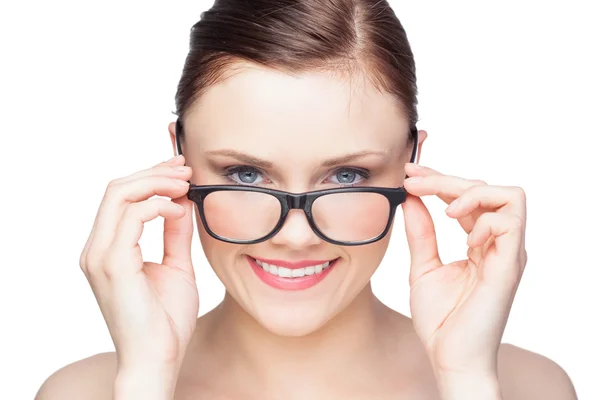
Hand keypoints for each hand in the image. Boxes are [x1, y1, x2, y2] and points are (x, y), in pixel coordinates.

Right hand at [79, 155, 198, 375]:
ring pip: (119, 195)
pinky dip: (157, 205)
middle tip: (185, 168)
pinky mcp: (112, 264)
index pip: (121, 198)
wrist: (159, 358)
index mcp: (108, 249)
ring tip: (186, 184)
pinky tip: (179, 210)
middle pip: (117, 188)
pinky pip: (131, 217)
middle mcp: (97, 249)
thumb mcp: (176, 266)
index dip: (150, 177)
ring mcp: (100, 256)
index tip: (181, 170)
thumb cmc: (166, 320)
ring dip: (156, 182)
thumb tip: (182, 204)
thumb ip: (175, 234)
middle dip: (154, 172)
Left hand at [401, 163, 527, 376]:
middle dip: (447, 179)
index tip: (410, 173)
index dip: (440, 180)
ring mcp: (508, 254)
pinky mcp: (509, 266)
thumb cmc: (441, 319)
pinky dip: (484, 221)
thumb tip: (410, 198)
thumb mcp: (422, 266)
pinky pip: (510, 223)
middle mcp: (499, 244)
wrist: (449, 357)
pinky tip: (463, 240)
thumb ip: (420, 232)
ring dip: (471, 194)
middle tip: (414, 181)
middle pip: (487, 188)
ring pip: (510, 196)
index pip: (468, 196)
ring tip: (446, 213)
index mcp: (480, 242)